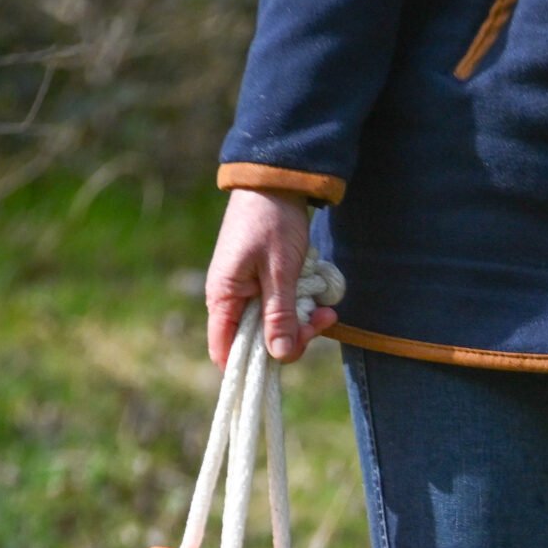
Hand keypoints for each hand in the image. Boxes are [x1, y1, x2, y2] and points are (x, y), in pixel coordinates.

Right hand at [205, 189, 338, 365]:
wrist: (278, 182)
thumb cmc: (272, 223)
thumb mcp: (280, 272)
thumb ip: (278, 315)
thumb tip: (278, 356)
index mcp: (223, 298)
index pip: (225, 352)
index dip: (253, 364)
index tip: (288, 352)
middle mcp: (230, 299)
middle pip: (257, 343)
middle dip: (292, 339)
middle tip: (320, 321)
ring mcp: (247, 291)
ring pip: (274, 326)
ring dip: (301, 321)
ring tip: (324, 307)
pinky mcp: (264, 283)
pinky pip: (281, 307)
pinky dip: (300, 305)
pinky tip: (316, 292)